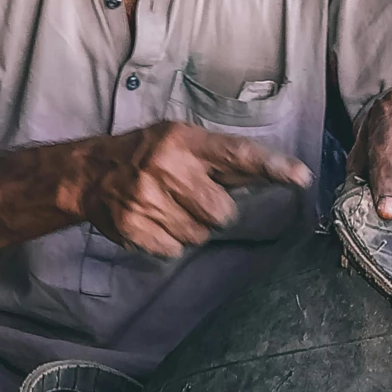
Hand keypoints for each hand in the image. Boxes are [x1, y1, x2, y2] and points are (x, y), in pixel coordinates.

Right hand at [73, 122, 312, 258]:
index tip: (300, 177)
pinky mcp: (135, 228)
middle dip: (212, 211)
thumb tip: (281, 174)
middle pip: (221, 213)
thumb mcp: (181, 141)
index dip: (270, 166)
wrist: (91, 174)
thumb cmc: (146, 154)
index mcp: (183, 141)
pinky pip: (174, 250)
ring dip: (189, 227)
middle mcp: (166, 168)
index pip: (236, 154)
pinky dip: (168, 240)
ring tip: (168, 207)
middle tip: (191, 198)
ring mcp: (147, 200)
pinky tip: (154, 221)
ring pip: (199, 235)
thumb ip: (222, 159)